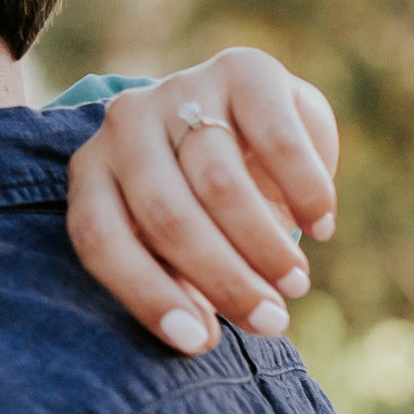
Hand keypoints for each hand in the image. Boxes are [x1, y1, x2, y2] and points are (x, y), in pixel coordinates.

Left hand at [65, 52, 338, 353]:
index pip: (100, 238)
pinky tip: (320, 225)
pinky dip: (304, 192)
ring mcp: (181, 89)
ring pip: (219, 183)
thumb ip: (173, 278)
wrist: (244, 115)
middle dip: (223, 280)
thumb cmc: (200, 200)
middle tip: (271, 321)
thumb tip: (199, 334)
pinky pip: (277, 140)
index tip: (201, 343)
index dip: (147, 296)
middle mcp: (124, 124)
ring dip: (265, 246)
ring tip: (295, 284)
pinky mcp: (242, 70)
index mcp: (92, 171)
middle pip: (165, 215)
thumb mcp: (173, 238)